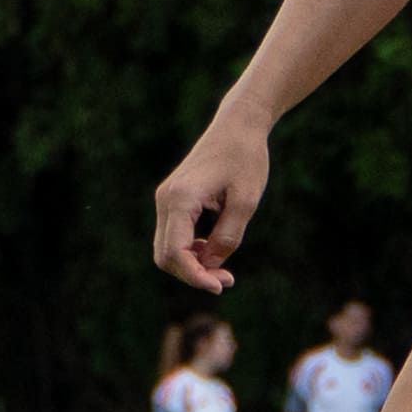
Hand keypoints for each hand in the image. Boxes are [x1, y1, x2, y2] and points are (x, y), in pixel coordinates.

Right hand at [151, 115, 269, 290]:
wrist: (238, 125)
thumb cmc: (246, 158)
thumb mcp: (245, 201)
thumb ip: (228, 237)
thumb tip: (211, 267)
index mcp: (180, 198)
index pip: (175, 253)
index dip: (195, 276)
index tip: (220, 286)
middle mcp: (165, 199)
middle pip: (165, 256)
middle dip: (192, 274)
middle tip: (226, 281)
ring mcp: (165, 199)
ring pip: (166, 249)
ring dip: (191, 265)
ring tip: (224, 271)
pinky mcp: (172, 199)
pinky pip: (173, 236)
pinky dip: (190, 251)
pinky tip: (213, 250)